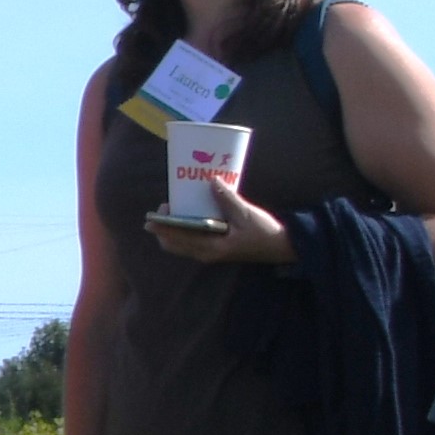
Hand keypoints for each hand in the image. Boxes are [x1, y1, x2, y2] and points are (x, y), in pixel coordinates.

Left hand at [134, 192, 286, 269]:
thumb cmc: (263, 232)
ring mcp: (209, 253)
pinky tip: (188, 215)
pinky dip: (184, 231)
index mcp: (211, 248)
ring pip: (181, 244)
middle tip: (165, 208)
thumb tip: (211, 180)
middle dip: (163, 229)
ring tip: (173, 209)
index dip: (162, 228)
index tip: (153, 215)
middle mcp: (206, 254)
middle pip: (173, 245)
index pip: (178, 240)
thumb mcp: (245, 214)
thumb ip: (227, 198)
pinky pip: (191, 241)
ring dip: (172, 230)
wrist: (280, 247)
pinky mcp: (214, 249)